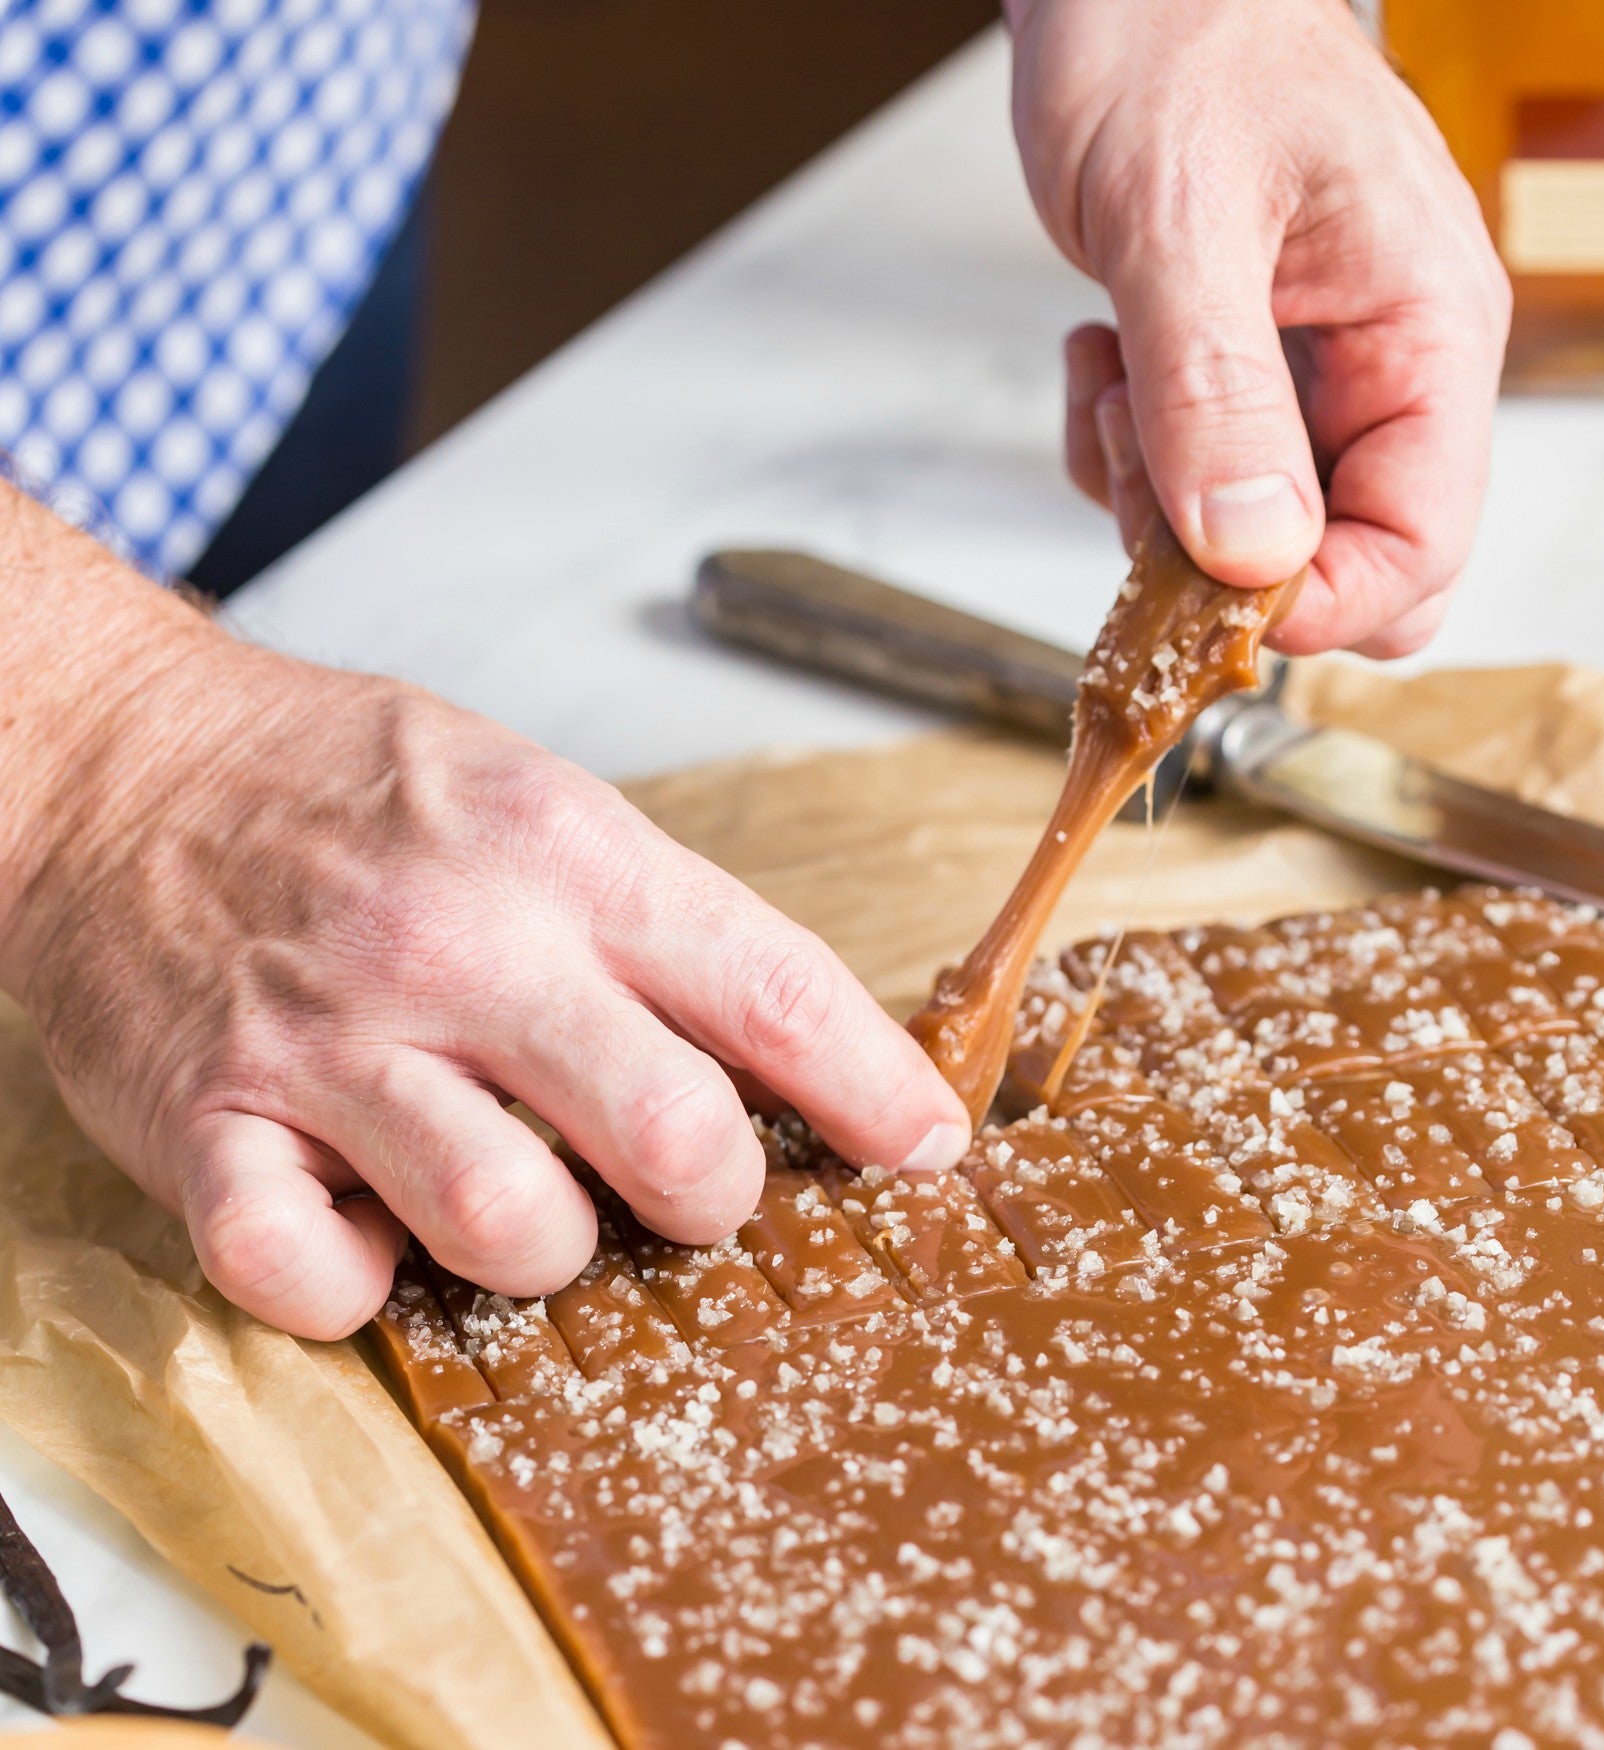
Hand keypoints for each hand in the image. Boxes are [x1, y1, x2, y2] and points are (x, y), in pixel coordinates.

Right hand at [0, 609, 968, 1340]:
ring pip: (514, 1231)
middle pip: (673, 1138)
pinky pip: (312, 1282)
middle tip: (695, 1189)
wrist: (123, 758)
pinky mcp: (206, 1124)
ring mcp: (328, 1041)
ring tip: (516, 1190)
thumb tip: (796, 1053)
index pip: (775, 990)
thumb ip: (659, 922)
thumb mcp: (536, 798)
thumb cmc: (350, 788)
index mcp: (566, 852)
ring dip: (546, 1246)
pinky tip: (368, 1224)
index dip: (876, 1089)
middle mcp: (460, 944)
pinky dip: (360, 1287)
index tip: (925, 1144)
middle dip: (716, 1198)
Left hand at [1008, 0, 1510, 656]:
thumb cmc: (1175, 40)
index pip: (1421, 546)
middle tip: (1148, 474)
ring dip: (1155, 500)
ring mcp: (1313, 383)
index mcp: (1425, 332)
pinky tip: (1107, 355)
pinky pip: (1186, 493)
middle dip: (1230, 566)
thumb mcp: (1182, 217)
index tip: (1209, 598)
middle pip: (1351, 567)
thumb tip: (1255, 555)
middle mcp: (1385, 372)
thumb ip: (1217, 393)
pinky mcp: (1238, 386)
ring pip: (1252, 543)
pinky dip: (1124, 456)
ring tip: (1120, 373)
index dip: (1320, 604)